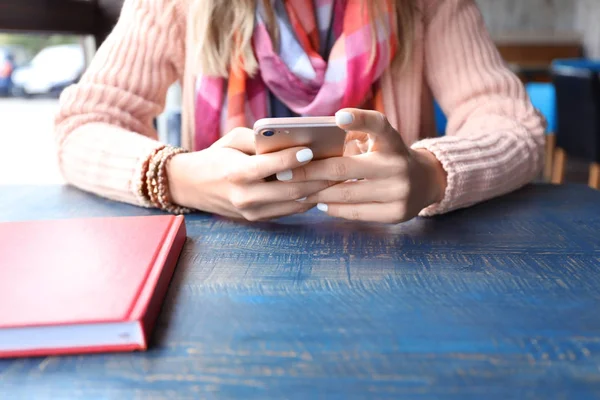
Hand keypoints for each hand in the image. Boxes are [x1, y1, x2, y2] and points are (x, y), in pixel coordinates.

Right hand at [167, 127, 329, 220]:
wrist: (192, 185)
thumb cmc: (217, 156)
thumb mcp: (232, 139)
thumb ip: (260, 138)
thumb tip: (291, 136)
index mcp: (236, 174)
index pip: (268, 167)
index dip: (291, 158)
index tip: (311, 150)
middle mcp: (245, 197)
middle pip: (289, 189)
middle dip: (316, 177)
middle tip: (338, 165)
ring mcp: (252, 212)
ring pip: (294, 203)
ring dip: (318, 191)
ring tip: (338, 177)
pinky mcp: (258, 219)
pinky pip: (289, 211)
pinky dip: (308, 199)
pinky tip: (323, 187)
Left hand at [287, 109, 446, 222]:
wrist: (425, 182)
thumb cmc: (388, 156)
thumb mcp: (379, 141)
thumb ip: (353, 137)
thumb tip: (308, 148)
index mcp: (392, 140)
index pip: (378, 125)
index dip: (359, 120)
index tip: (339, 117)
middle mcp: (398, 164)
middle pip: (344, 168)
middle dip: (309, 172)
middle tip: (283, 174)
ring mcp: (399, 191)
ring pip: (346, 193)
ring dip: (316, 193)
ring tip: (296, 190)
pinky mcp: (397, 213)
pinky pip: (356, 212)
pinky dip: (334, 208)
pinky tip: (320, 203)